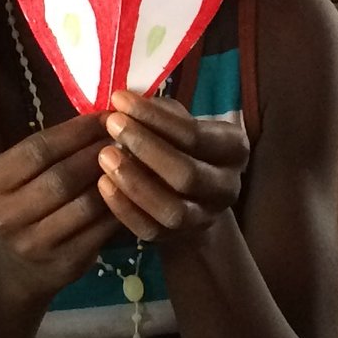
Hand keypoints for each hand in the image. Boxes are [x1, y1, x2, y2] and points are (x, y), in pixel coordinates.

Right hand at [0, 115, 117, 301]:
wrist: (20, 267)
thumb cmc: (26, 205)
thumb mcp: (21, 175)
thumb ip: (50, 150)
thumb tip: (102, 117)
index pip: (38, 149)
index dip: (76, 131)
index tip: (105, 116)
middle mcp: (4, 215)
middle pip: (61, 177)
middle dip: (98, 153)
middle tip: (126, 137)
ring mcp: (33, 243)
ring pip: (85, 204)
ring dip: (114, 180)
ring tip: (132, 162)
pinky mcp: (63, 263)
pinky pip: (100, 229)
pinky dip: (120, 206)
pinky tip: (131, 192)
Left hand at [95, 90, 247, 249]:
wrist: (187, 191)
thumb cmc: (178, 144)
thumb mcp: (177, 121)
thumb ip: (159, 111)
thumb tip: (125, 103)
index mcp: (234, 149)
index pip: (195, 135)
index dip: (155, 118)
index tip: (119, 99)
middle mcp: (227, 187)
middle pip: (187, 174)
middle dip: (145, 148)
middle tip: (111, 125)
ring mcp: (204, 217)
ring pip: (172, 209)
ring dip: (134, 182)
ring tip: (104, 155)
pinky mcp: (177, 238)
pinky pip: (150, 230)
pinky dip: (124, 208)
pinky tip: (103, 184)